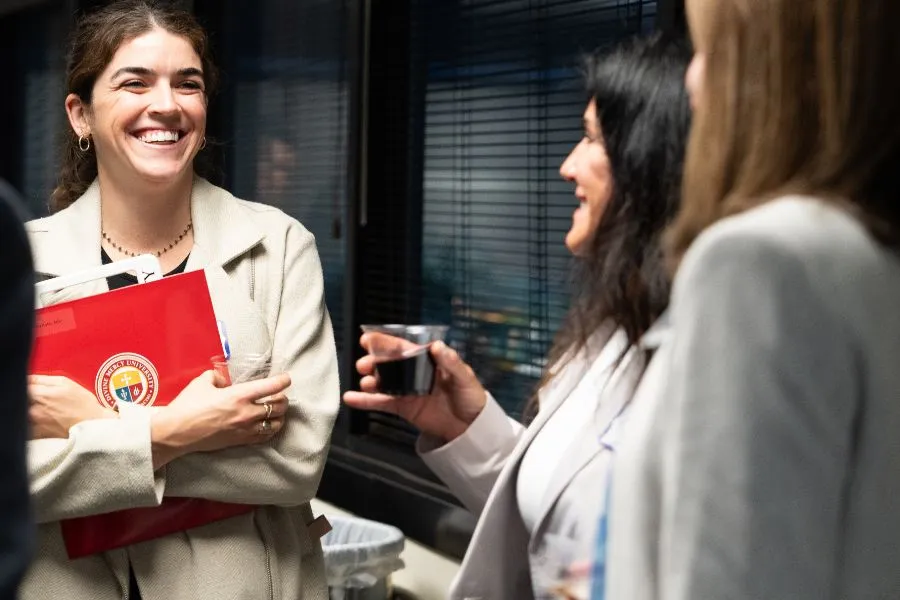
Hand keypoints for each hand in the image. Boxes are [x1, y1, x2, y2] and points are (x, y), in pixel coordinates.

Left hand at [28, 375, 116, 438]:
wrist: (92, 425)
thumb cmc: (82, 403)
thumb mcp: (65, 383)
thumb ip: (42, 379)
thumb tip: (27, 378)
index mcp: (39, 395)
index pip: (21, 386)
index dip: (27, 386)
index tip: (33, 387)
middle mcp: (33, 410)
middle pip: (21, 400)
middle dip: (28, 397)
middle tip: (43, 399)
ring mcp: (34, 424)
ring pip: (22, 413)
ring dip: (29, 409)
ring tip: (47, 410)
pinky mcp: (37, 435)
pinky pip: (26, 427)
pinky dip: (30, 422)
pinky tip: (45, 420)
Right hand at [150, 370, 290, 467]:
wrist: (176, 432)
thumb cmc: (187, 406)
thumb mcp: (202, 382)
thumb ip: (217, 376)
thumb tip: (224, 379)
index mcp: (239, 395)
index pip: (272, 387)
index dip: (283, 380)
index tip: (286, 378)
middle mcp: (246, 413)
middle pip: (279, 406)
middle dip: (283, 398)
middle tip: (280, 394)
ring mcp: (245, 429)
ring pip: (276, 423)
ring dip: (280, 415)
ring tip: (277, 410)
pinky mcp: (240, 441)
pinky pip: (265, 436)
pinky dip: (272, 429)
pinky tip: (269, 425)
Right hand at [343, 333, 486, 442]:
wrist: (471, 427)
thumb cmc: (471, 396)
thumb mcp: (465, 377)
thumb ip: (451, 362)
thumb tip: (437, 346)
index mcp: (426, 360)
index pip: (403, 347)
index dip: (385, 342)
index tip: (368, 339)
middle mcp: (413, 373)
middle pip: (388, 363)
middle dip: (374, 361)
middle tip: (364, 364)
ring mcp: (406, 390)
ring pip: (382, 381)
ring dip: (370, 380)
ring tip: (366, 382)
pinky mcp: (403, 407)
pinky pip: (382, 402)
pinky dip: (366, 401)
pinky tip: (351, 398)